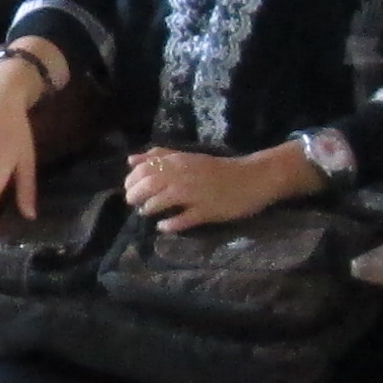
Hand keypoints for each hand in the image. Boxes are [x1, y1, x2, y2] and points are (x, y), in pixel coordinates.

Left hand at [122, 142, 315, 231]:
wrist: (252, 178)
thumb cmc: (217, 169)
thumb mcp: (187, 157)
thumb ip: (160, 156)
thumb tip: (131, 160)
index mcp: (178, 161)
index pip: (143, 169)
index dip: (131, 181)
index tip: (130, 189)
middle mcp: (183, 175)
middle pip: (148, 185)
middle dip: (135, 196)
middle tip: (135, 203)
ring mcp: (195, 194)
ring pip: (161, 200)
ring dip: (149, 208)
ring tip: (147, 212)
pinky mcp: (207, 211)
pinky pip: (182, 220)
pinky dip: (168, 224)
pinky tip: (163, 226)